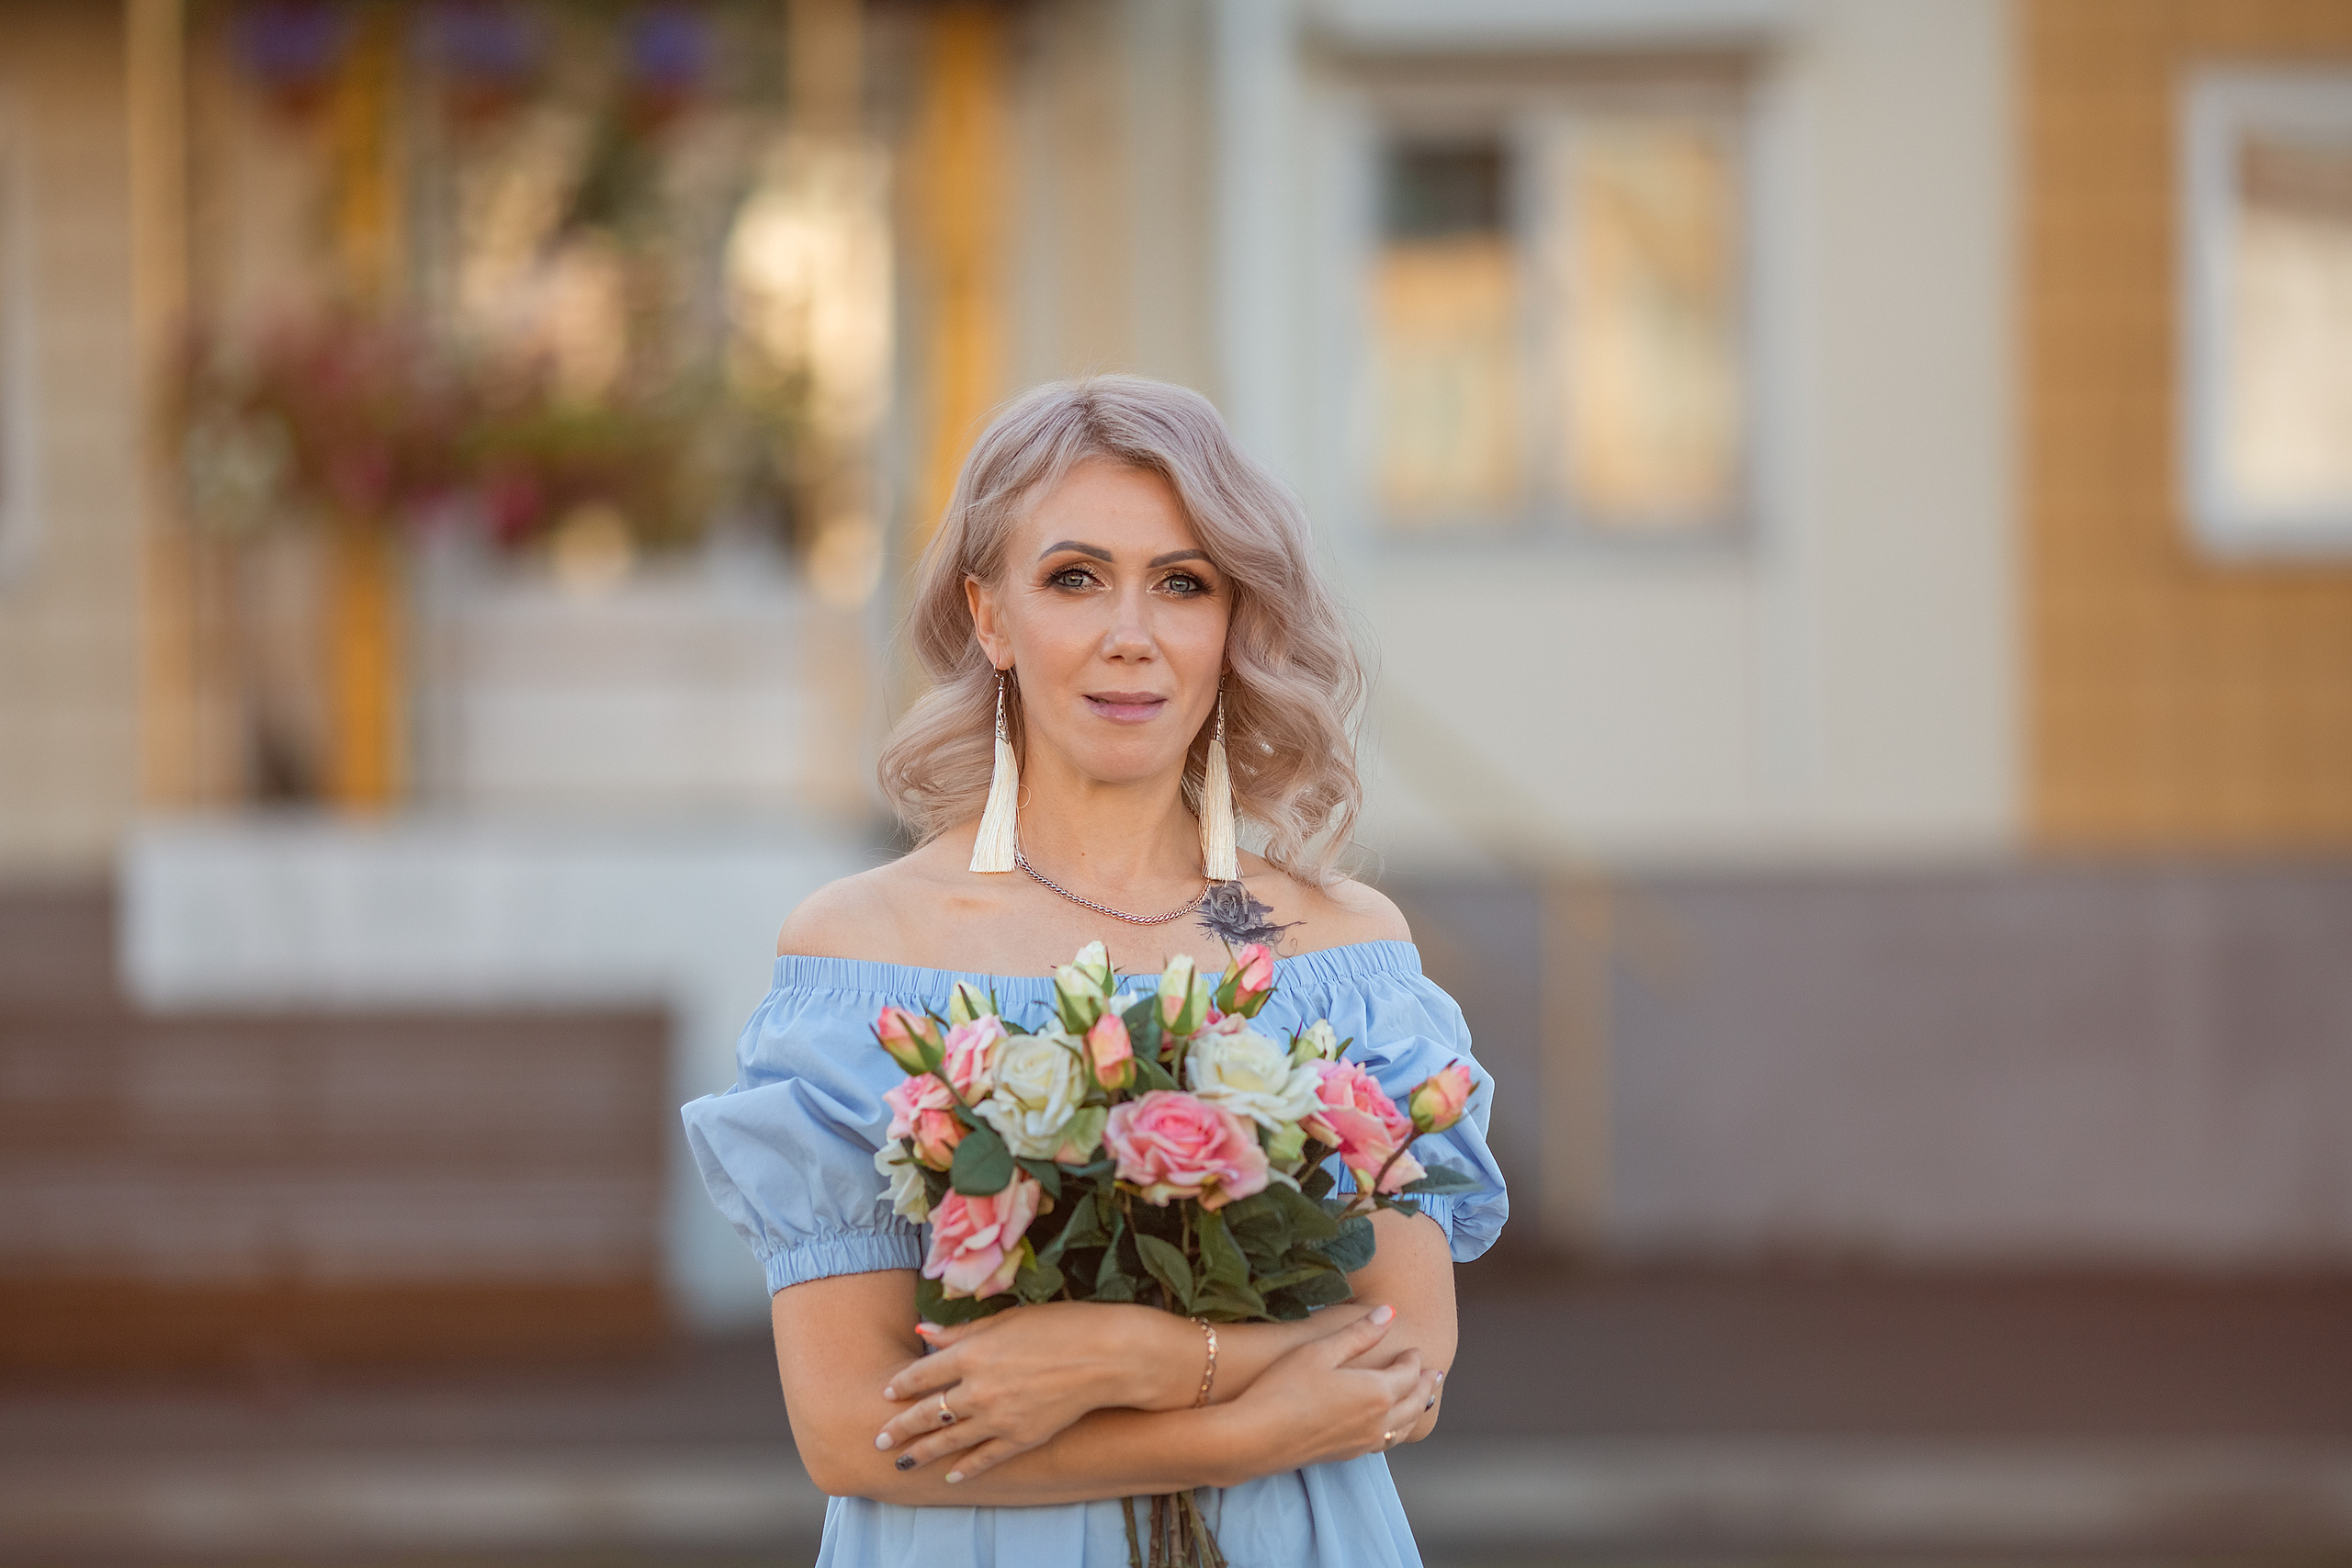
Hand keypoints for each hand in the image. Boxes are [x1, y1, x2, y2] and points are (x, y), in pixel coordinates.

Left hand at [870, 1302, 1183, 1483]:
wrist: (1107, 1357)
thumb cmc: (1061, 1326)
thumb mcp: (1008, 1318)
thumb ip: (964, 1330)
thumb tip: (926, 1331)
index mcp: (972, 1353)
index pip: (923, 1373)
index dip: (902, 1384)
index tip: (887, 1392)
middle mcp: (978, 1389)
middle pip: (927, 1412)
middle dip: (900, 1427)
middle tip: (880, 1438)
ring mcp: (998, 1418)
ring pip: (949, 1439)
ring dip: (922, 1451)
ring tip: (901, 1461)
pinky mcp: (1021, 1438)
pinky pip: (985, 1458)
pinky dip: (966, 1467)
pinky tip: (951, 1474)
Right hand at [1223, 1305, 1438, 1473]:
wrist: (1256, 1437)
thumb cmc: (1285, 1387)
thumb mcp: (1321, 1350)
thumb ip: (1359, 1334)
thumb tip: (1389, 1313)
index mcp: (1377, 1392)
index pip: (1408, 1374)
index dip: (1414, 1360)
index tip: (1415, 1349)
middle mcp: (1378, 1421)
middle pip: (1414, 1402)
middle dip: (1426, 1386)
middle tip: (1435, 1375)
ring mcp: (1363, 1442)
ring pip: (1403, 1427)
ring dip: (1415, 1410)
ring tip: (1420, 1401)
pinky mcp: (1346, 1455)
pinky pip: (1385, 1443)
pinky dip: (1396, 1430)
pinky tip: (1387, 1427)